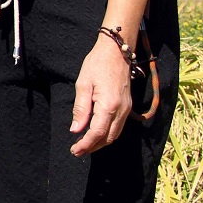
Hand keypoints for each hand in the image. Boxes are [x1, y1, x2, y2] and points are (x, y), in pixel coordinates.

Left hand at [70, 34, 132, 156]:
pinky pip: (119, 127)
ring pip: (115, 134)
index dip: (85, 144)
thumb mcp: (83, 84)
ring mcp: (126, 109)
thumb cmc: (97, 64)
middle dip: (93, 147)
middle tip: (77, 151)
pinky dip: (108, 134)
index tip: (74, 150)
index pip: (97, 133)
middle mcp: (121, 110)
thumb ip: (81, 109)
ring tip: (85, 145)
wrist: (117, 51)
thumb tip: (76, 130)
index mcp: (109, 106)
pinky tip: (97, 134)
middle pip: (108, 138)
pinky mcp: (128, 106)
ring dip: (101, 142)